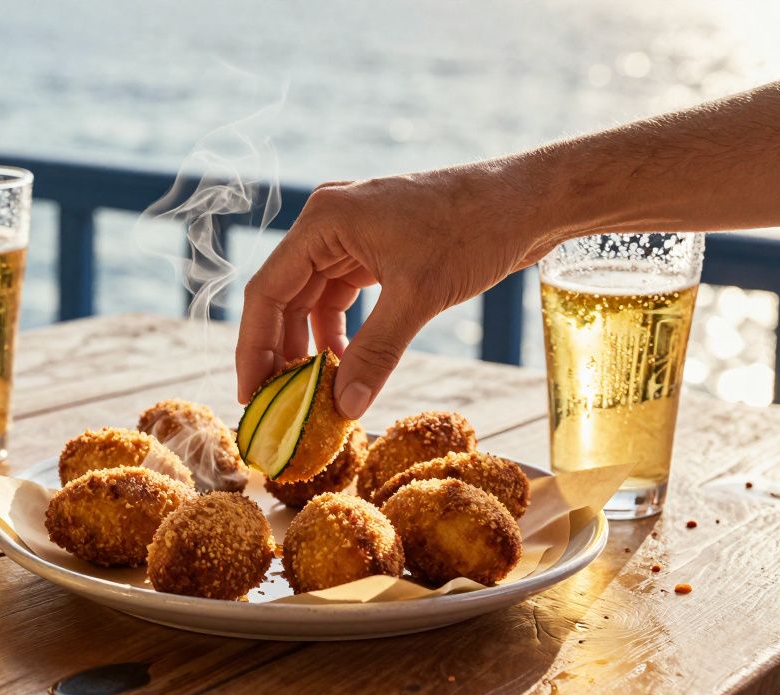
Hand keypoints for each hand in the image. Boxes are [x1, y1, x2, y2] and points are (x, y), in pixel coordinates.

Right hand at [236, 161, 556, 418]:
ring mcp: (351, 233)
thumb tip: (345, 407)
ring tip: (311, 394)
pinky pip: (341, 296)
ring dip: (311, 346)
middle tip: (277, 406)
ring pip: (311, 300)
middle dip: (280, 352)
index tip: (251, 395)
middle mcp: (328, 222)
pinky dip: (340, 333)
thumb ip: (376, 353)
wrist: (528, 201)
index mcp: (324, 220)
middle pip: (283, 297)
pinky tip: (345, 367)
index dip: (254, 347)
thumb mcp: (418, 297)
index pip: (266, 290)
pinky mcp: (375, 247)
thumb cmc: (474, 230)